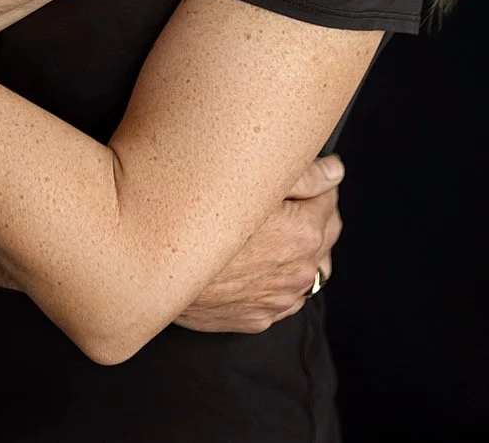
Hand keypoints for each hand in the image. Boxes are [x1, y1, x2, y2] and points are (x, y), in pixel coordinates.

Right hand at [174, 156, 343, 333]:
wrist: (153, 263)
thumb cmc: (196, 213)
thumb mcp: (252, 180)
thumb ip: (304, 175)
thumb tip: (336, 171)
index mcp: (302, 235)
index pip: (329, 198)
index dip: (315, 181)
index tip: (299, 175)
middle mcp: (297, 273)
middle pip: (325, 234)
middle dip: (313, 211)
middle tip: (286, 196)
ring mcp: (277, 301)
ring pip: (308, 269)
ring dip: (298, 249)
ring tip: (273, 230)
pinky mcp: (256, 318)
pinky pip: (282, 297)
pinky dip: (278, 278)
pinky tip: (258, 261)